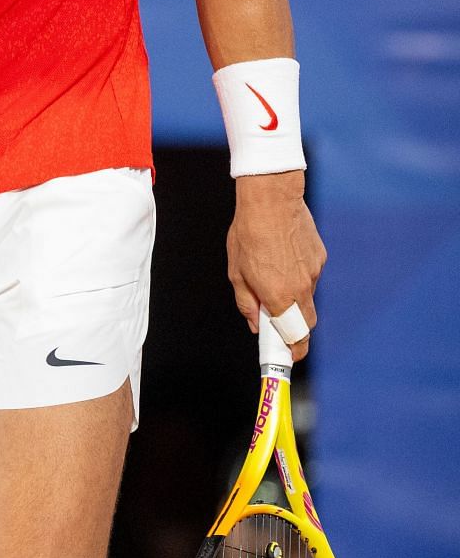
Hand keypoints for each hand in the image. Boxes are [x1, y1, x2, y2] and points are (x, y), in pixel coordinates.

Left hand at [226, 171, 326, 360]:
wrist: (272, 200)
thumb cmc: (248, 235)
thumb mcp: (236, 272)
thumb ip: (247, 303)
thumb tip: (255, 324)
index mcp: (280, 296)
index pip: (295, 337)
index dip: (292, 351)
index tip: (287, 357)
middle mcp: (302, 288)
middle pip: (306, 322)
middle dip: (294, 329)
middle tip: (277, 325)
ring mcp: (315, 272)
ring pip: (307, 297)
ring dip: (293, 298)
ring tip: (271, 276)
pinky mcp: (320, 257)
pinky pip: (310, 275)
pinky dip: (298, 275)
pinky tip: (282, 257)